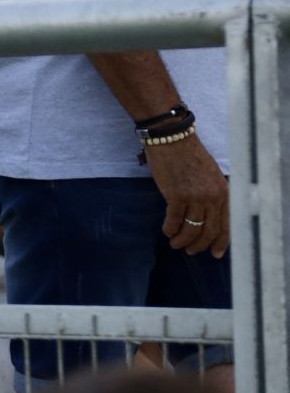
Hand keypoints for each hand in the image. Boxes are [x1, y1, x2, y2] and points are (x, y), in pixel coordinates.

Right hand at [147, 136, 229, 256]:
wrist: (172, 138)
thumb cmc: (189, 155)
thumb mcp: (211, 176)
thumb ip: (214, 195)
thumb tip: (208, 217)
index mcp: (224, 193)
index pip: (227, 226)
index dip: (220, 243)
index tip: (214, 253)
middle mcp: (213, 198)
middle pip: (209, 231)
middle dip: (199, 245)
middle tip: (189, 251)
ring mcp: (195, 197)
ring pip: (191, 229)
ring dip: (182, 240)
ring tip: (175, 243)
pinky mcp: (176, 195)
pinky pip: (174, 220)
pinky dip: (169, 229)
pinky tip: (166, 230)